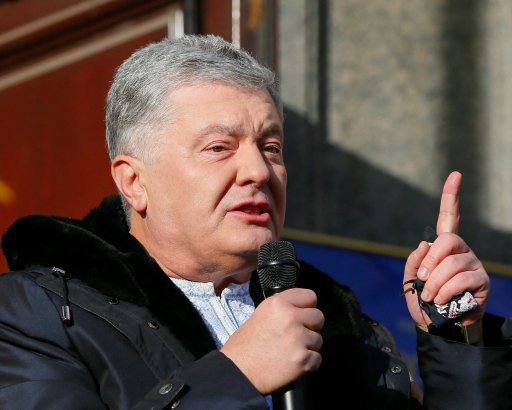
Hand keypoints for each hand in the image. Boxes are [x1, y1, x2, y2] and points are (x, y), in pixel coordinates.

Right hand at [220, 288, 323, 393]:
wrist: (237, 372)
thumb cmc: (245, 346)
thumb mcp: (261, 314)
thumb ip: (283, 308)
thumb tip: (301, 310)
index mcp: (278, 303)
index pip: (310, 296)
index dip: (307, 307)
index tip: (302, 314)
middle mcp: (290, 318)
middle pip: (319, 317)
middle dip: (310, 327)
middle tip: (296, 335)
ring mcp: (298, 339)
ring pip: (318, 339)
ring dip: (308, 346)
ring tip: (289, 351)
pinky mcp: (303, 360)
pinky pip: (317, 359)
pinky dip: (308, 363)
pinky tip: (292, 363)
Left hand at [403, 171, 489, 326]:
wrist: (439, 326)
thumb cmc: (424, 301)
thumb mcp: (411, 280)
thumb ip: (414, 261)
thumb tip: (425, 244)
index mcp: (443, 247)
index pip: (448, 217)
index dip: (451, 196)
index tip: (455, 174)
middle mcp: (461, 251)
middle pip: (448, 240)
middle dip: (431, 260)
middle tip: (423, 279)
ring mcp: (473, 265)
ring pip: (451, 264)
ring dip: (435, 283)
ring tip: (431, 296)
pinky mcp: (482, 282)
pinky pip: (460, 280)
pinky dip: (444, 291)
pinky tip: (441, 300)